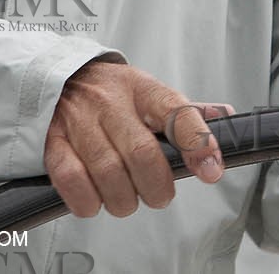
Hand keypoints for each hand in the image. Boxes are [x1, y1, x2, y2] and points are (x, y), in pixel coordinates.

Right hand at [44, 60, 231, 217]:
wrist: (59, 77)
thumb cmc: (111, 92)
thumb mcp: (149, 91)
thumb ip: (186, 111)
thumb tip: (225, 116)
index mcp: (142, 89)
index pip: (176, 112)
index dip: (197, 143)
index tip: (211, 171)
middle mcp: (111, 103)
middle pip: (142, 153)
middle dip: (157, 187)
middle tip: (159, 195)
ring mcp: (79, 121)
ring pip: (108, 172)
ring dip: (123, 200)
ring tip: (127, 199)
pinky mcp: (52, 141)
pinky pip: (71, 179)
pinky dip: (87, 201)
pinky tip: (96, 201)